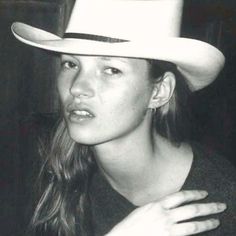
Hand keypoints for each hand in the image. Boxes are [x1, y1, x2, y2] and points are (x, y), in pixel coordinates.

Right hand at [106, 190, 225, 235]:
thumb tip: (170, 207)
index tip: (204, 193)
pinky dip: (197, 233)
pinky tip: (203, 232)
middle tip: (220, 205)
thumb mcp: (144, 210)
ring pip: (193, 224)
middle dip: (207, 206)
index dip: (194, 194)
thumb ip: (158, 208)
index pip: (180, 196)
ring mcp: (168, 228)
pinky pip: (186, 235)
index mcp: (157, 204)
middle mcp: (165, 214)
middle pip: (191, 209)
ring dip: (207, 222)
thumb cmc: (131, 226)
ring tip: (216, 220)